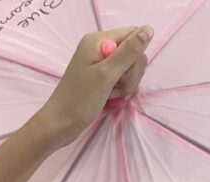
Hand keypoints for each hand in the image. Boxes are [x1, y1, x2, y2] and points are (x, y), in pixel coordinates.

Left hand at [34, 26, 153, 147]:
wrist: (61, 125)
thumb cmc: (80, 100)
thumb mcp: (106, 74)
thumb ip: (129, 52)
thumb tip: (148, 29)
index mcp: (97, 40)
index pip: (133, 35)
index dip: (135, 55)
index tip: (123, 73)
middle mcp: (99, 48)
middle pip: (134, 53)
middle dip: (131, 74)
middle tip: (116, 87)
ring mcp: (101, 64)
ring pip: (130, 69)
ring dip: (126, 85)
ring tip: (112, 95)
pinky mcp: (102, 79)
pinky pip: (123, 80)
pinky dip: (121, 91)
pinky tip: (112, 99)